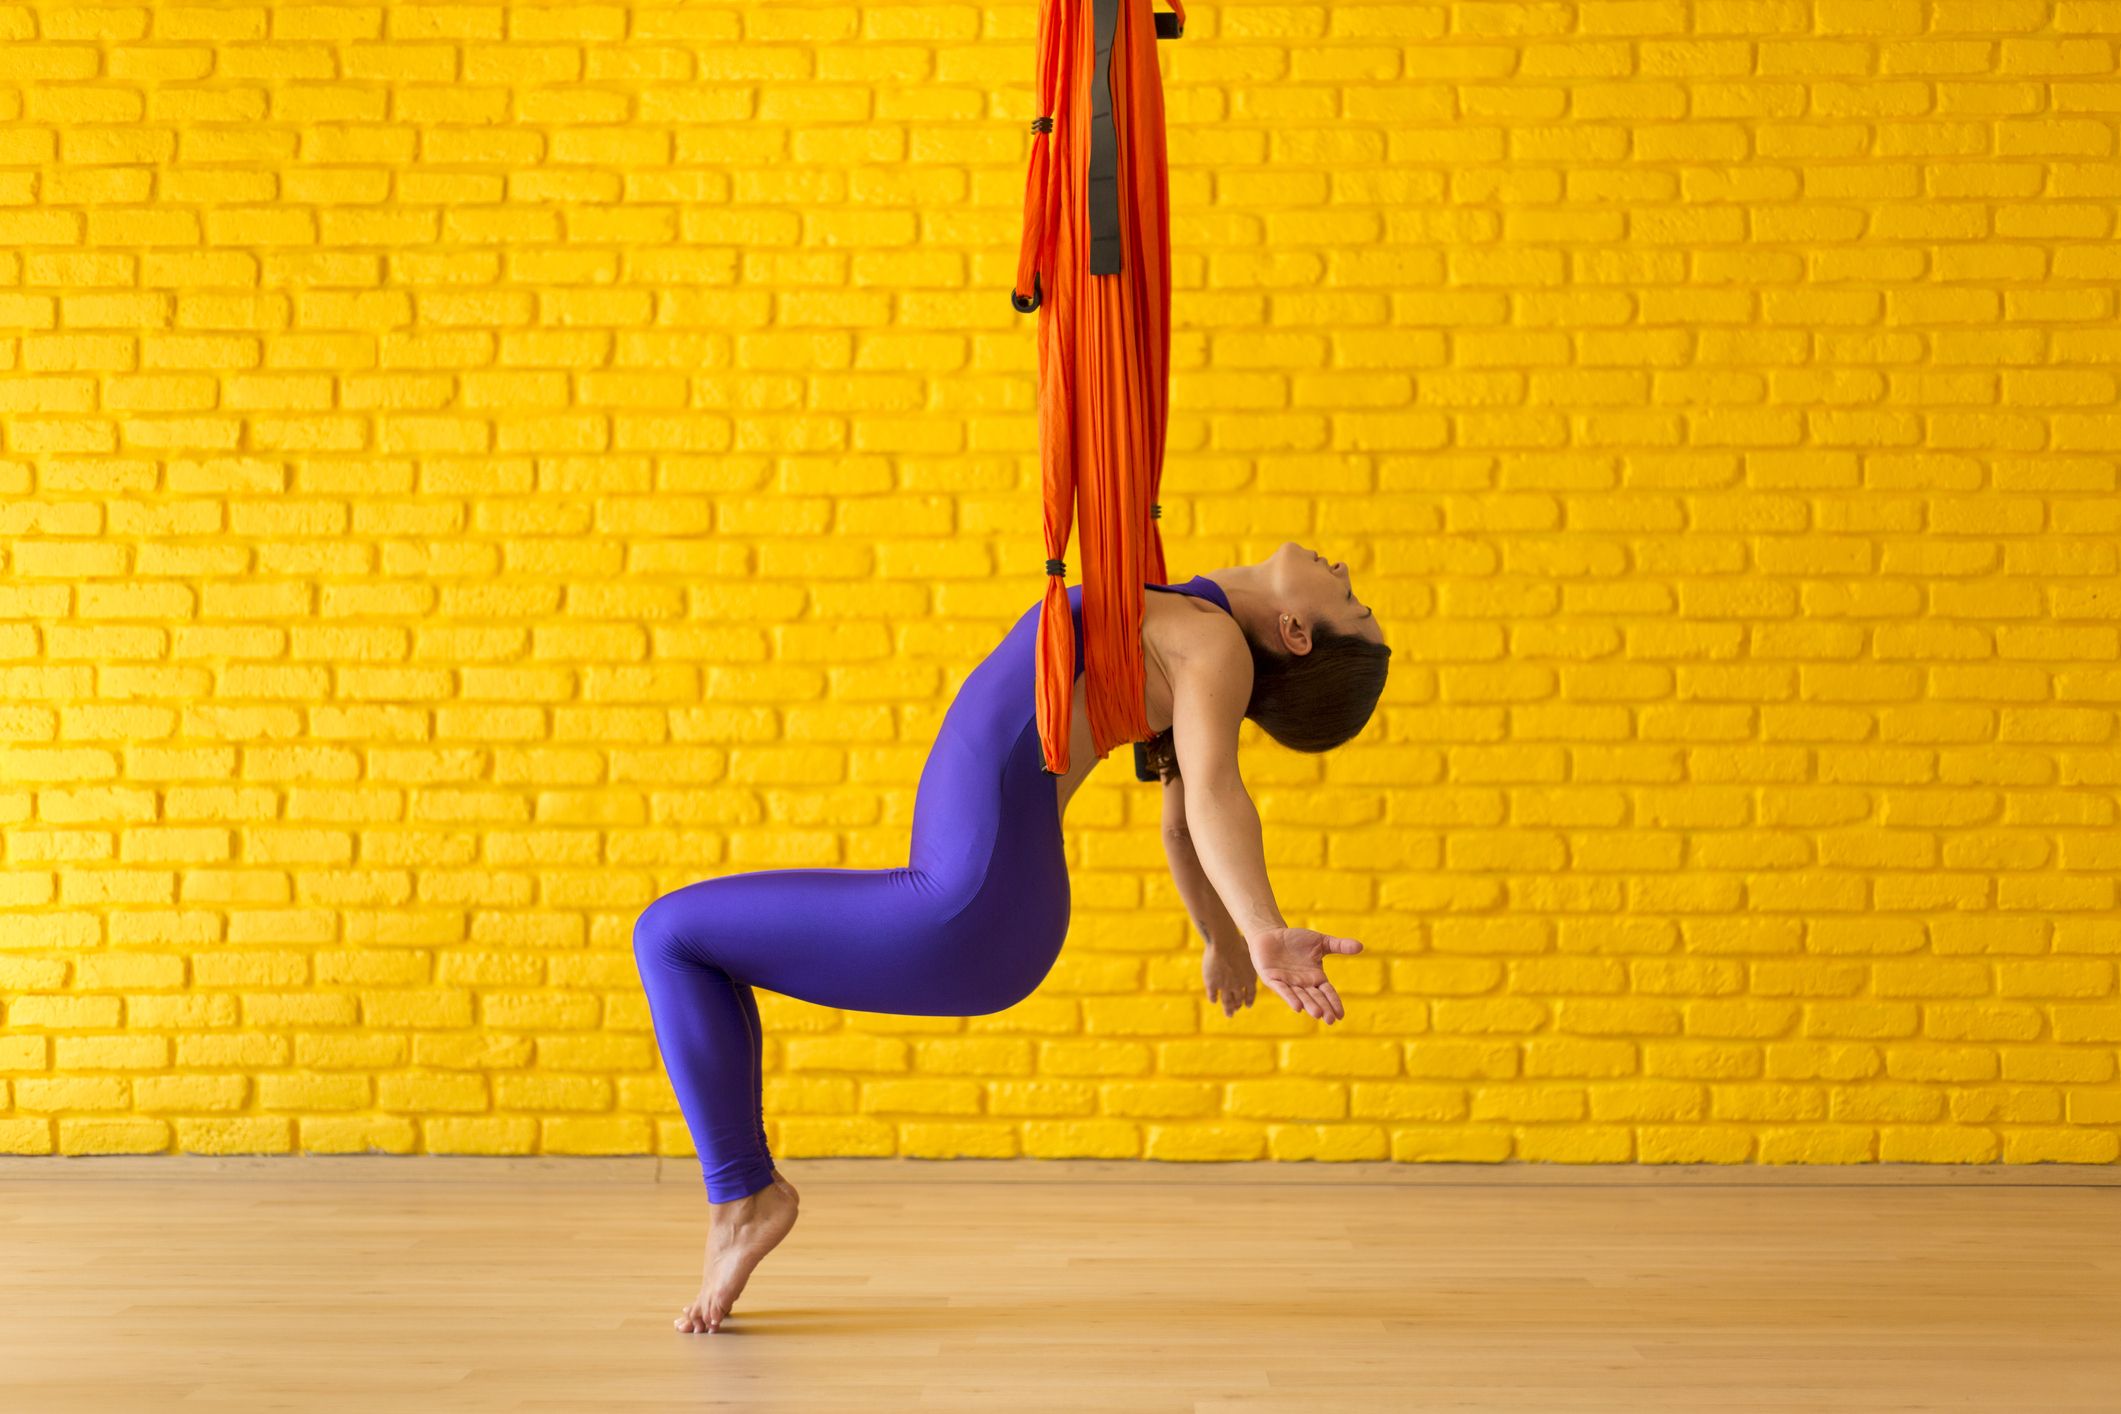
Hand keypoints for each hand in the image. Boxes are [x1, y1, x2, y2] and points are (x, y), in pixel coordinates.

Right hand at [1201, 935, 1256, 1018]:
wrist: (1224, 943)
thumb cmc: (1237, 943)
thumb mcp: (1248, 953)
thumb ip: (1247, 962)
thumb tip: (1249, 958)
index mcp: (1249, 978)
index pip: (1251, 993)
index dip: (1249, 1000)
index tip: (1247, 1005)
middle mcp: (1238, 985)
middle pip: (1238, 999)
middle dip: (1237, 1006)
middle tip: (1235, 1011)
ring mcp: (1225, 986)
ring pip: (1227, 1002)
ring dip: (1228, 1009)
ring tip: (1228, 1014)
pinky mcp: (1212, 984)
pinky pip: (1213, 995)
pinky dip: (1214, 999)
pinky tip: (1214, 1000)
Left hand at [1245, 926, 1362, 1024]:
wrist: (1271, 934)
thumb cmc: (1296, 940)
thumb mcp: (1321, 942)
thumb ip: (1340, 946)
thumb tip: (1361, 947)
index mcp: (1316, 977)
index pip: (1328, 992)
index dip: (1334, 1002)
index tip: (1341, 1015)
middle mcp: (1303, 983)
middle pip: (1315, 998)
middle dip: (1323, 1008)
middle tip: (1330, 1020)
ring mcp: (1287, 982)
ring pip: (1300, 996)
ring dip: (1308, 1005)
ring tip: (1318, 1014)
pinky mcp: (1272, 979)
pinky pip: (1282, 989)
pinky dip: (1289, 997)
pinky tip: (1297, 1006)